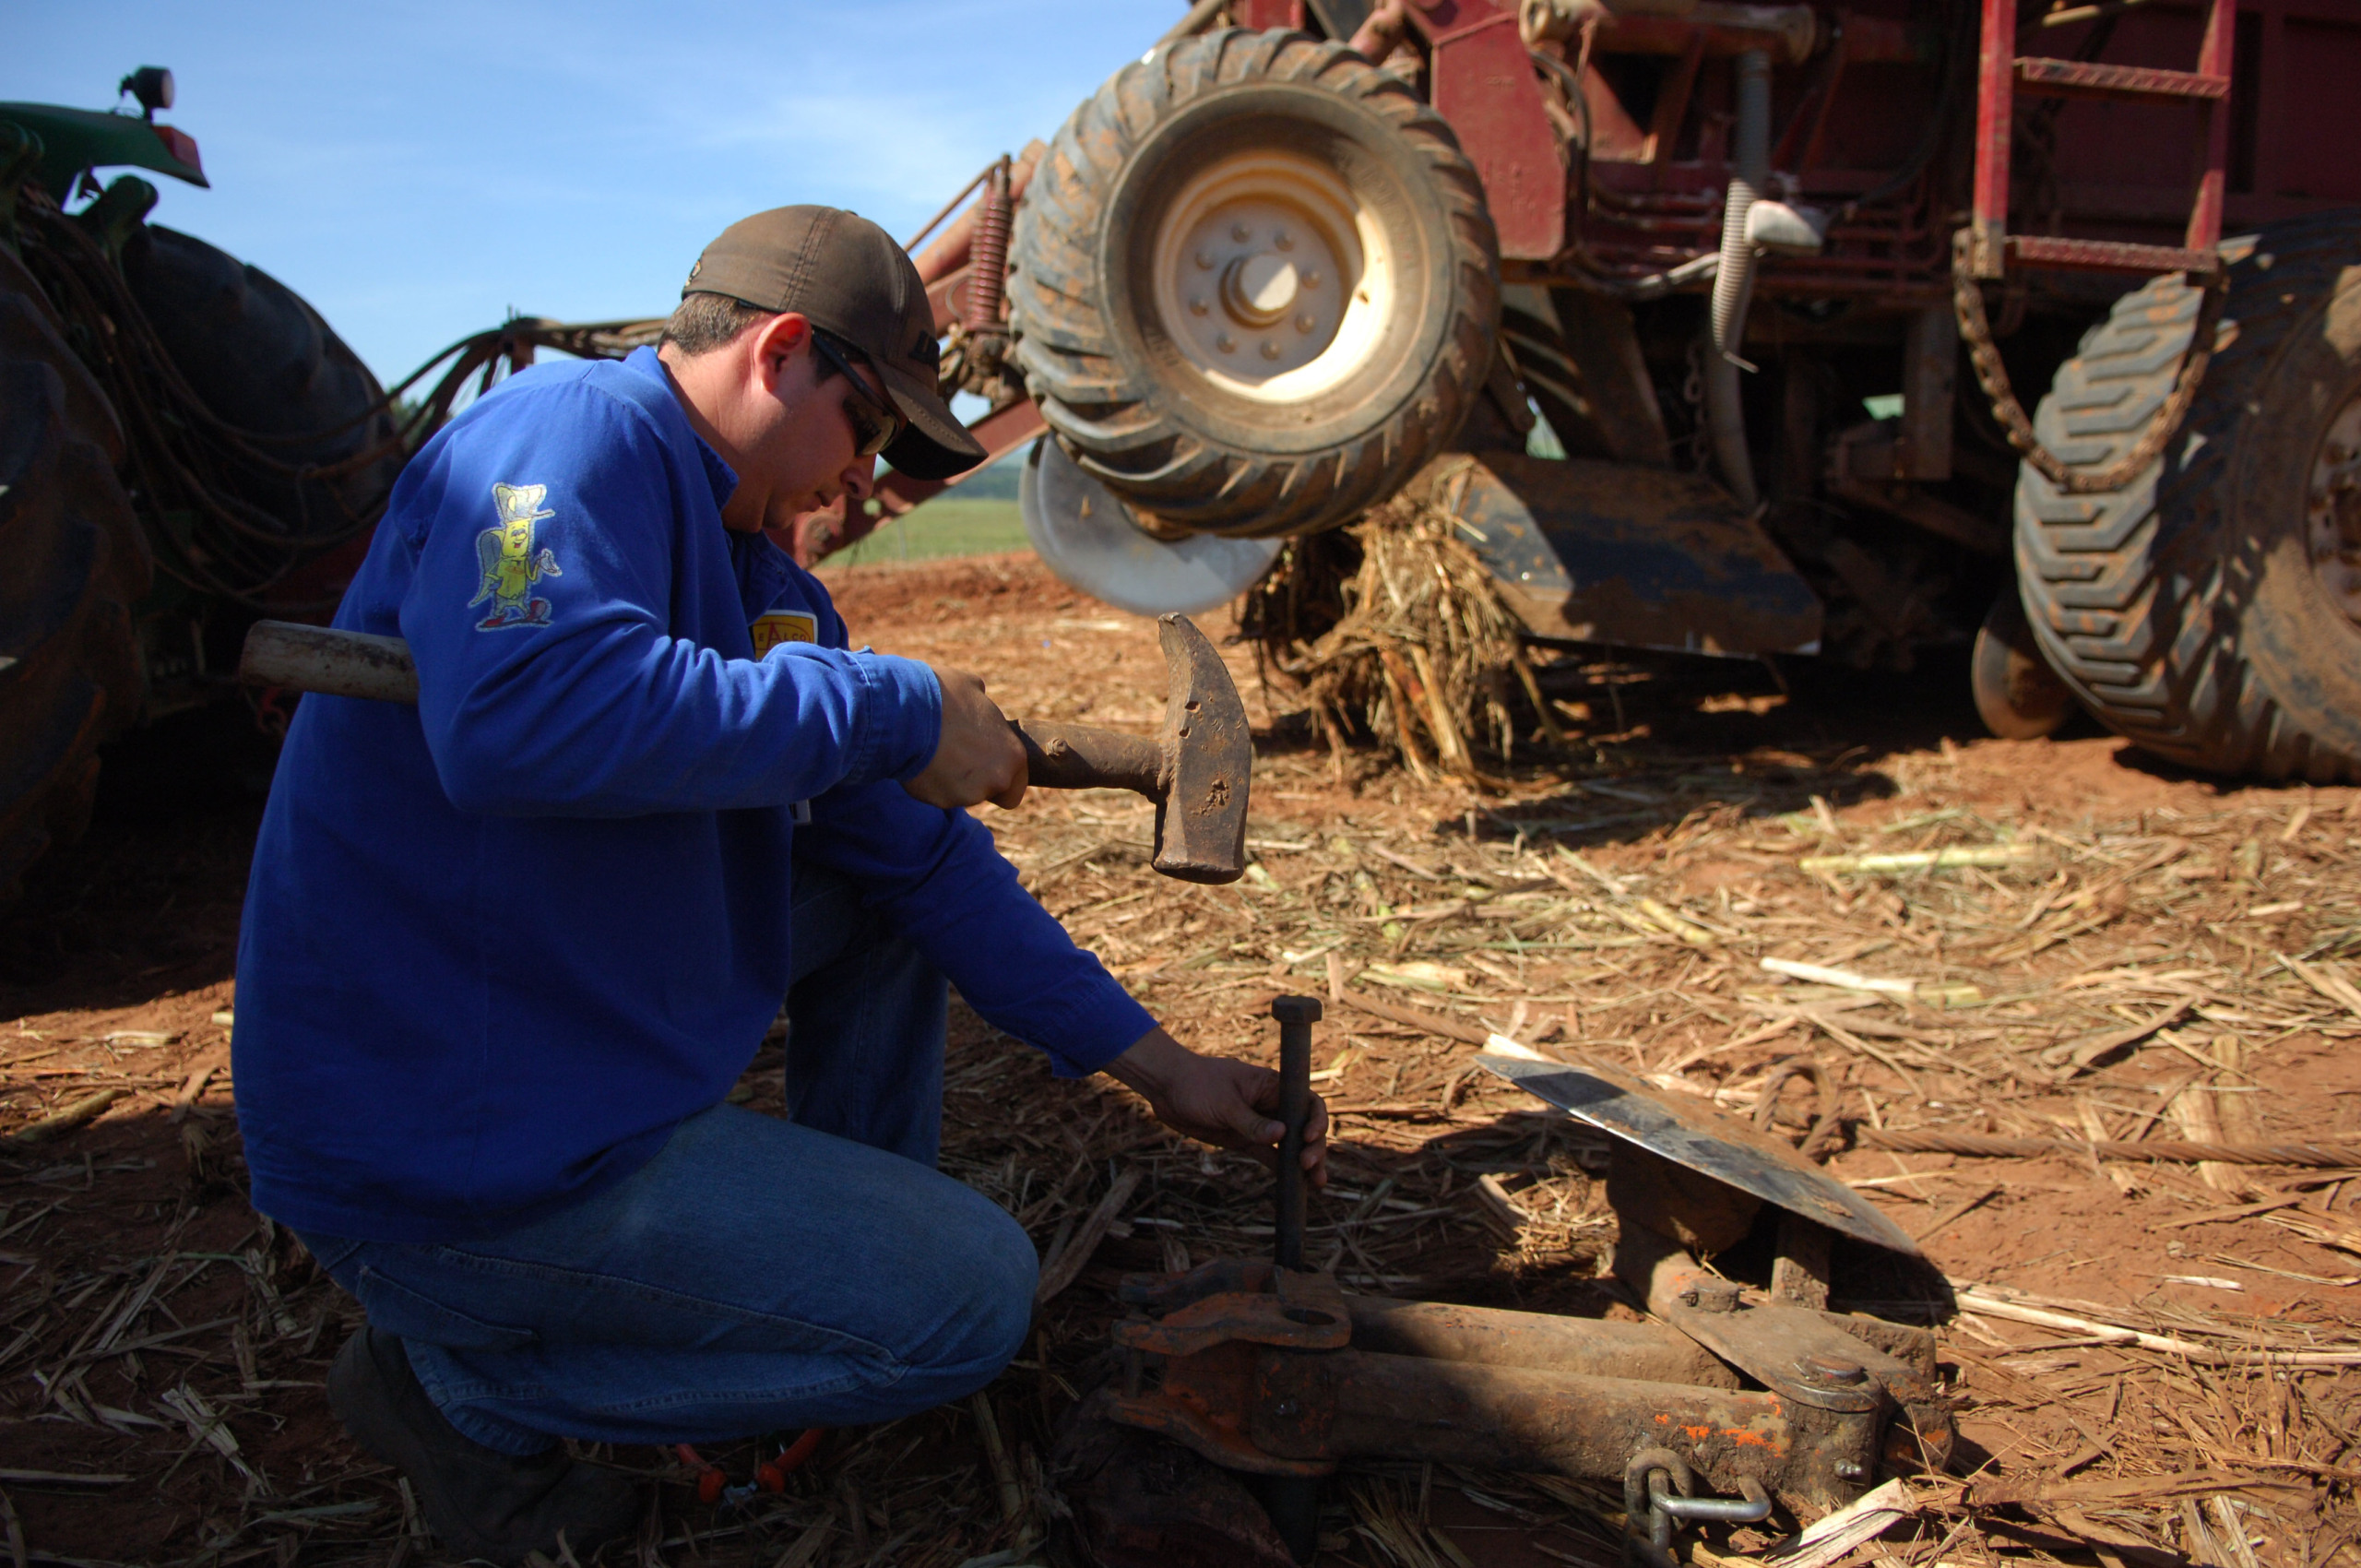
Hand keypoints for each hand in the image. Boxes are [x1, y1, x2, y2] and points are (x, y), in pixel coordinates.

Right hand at [903, 666, 1027, 809]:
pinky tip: (921, 763)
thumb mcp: (970, 687)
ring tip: (934, 754)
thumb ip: (981, 700)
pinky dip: (932, 784)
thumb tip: (978, 693)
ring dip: (952, 780)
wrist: (906, 713)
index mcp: (1013, 753)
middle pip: (991, 790)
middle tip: (956, 758)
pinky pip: (940, 796)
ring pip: (964, 795)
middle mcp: (999, 778)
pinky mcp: (944, 801)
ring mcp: (972, 793)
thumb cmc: (942, 695)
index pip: (1017, 781)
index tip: (984, 763)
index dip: (1001, 772)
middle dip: (977, 779)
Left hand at [1104, 1027, 1328, 1188]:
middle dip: (1313, 1147)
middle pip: (1304, 1127)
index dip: (1316, 1120)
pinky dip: (1283, 1169)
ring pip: (1291, 1145)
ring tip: (1316, 1183)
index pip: (1307, 1102)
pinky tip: (1296, 1185)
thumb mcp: (1224, 1103)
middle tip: (1307, 1165)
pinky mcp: (1245, 1140)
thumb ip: (1252, 1122)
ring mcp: (1260, 1124)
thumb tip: (1282, 1134)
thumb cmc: (1196, 1084)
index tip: (1307, 1137)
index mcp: (1272, 1087)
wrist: (1166, 1088)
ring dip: (1304, 1162)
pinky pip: (1270, 1155)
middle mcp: (1271, 1105)